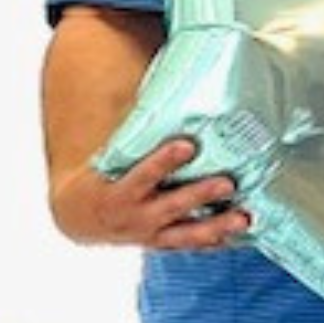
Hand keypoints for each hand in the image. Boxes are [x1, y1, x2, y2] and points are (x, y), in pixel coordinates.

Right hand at [51, 136, 248, 251]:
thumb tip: (156, 77)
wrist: (79, 217)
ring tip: (244, 218)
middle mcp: (135, 215)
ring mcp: (151, 233)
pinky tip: (240, 235)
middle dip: (200, 194)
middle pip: (172, 204)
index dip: (164, 161)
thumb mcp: (109, 153)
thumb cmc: (102, 174)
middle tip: (228, 183)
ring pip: (187, 233)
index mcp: (119, 189)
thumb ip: (134, 126)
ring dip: (217, 225)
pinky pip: (190, 244)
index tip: (187, 145)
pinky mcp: (163, 243)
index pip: (143, 173)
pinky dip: (214, 241)